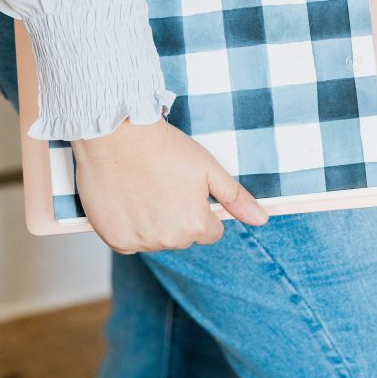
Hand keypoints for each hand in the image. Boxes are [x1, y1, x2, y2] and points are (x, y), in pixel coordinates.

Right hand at [72, 118, 267, 253]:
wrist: (118, 135)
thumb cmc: (165, 148)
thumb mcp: (209, 169)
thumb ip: (235, 198)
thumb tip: (261, 219)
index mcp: (196, 225)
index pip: (210, 231)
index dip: (201, 209)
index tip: (187, 189)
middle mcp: (169, 240)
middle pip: (182, 237)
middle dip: (178, 217)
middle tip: (164, 185)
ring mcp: (139, 241)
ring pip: (156, 239)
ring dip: (153, 223)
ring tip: (144, 189)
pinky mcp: (114, 239)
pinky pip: (129, 241)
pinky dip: (130, 226)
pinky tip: (128, 199)